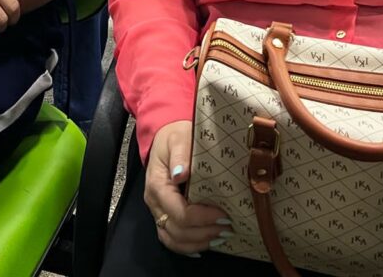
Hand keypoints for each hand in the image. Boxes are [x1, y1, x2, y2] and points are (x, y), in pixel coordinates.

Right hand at [144, 121, 231, 256]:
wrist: (167, 137)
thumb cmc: (175, 136)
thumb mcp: (178, 137)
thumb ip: (180, 153)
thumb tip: (181, 173)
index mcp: (158, 185)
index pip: (179, 212)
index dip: (202, 218)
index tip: (223, 214)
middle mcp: (154, 202)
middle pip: (177, 230)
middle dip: (204, 232)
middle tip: (228, 227)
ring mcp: (157, 211)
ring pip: (173, 239)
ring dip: (198, 242)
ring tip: (221, 236)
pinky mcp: (163, 215)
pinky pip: (171, 238)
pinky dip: (188, 246)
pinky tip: (205, 244)